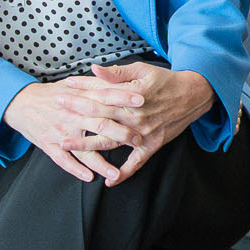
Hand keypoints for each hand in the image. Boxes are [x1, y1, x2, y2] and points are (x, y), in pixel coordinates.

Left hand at [2, 66, 212, 185]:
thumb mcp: (142, 70)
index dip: (78, 95)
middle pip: (99, 118)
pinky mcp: (152, 145)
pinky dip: (124, 173)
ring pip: (110, 142)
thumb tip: (93, 68)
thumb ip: (116, 72)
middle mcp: (135, 117)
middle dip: (75, 117)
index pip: (98, 96)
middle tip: (55, 116)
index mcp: (131, 98)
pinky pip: (137, 163)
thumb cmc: (165, 80)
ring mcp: (143, 134)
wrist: (194, 94)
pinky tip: (109, 181)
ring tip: (65, 146)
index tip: (60, 93)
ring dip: (87, 145)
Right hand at [2, 78, 136, 183]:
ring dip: (99, 164)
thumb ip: (93, 83)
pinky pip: (63, 160)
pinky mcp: (50, 145)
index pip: (104, 96)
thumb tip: (115, 76)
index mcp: (77, 99)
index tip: (142, 100)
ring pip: (83, 150)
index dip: (123, 98)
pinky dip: (76, 170)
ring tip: (115, 174)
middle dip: (120, 134)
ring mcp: (60, 133)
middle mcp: (71, 116)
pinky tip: (89, 177)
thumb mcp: (71, 84)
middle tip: (138, 140)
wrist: (20, 103)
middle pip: (99, 125)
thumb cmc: (50, 95)